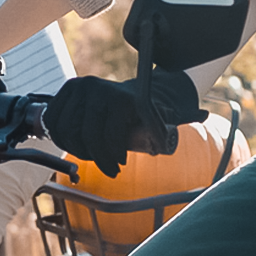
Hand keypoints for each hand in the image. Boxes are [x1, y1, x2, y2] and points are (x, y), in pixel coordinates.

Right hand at [42, 70, 201, 176]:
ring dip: (78, 149)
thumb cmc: (148, 114)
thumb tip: (202, 115)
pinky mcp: (66, 89)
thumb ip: (176, 122)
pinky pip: (54, 123)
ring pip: (67, 131)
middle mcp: (98, 87)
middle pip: (85, 136)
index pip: (107, 137)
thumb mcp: (162, 120)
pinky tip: (78, 143)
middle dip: (96, 158)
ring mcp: (79, 86)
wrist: (129, 94)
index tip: (119, 168)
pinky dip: (62, 137)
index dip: (111, 158)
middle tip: (109, 168)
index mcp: (121, 97)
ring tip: (94, 156)